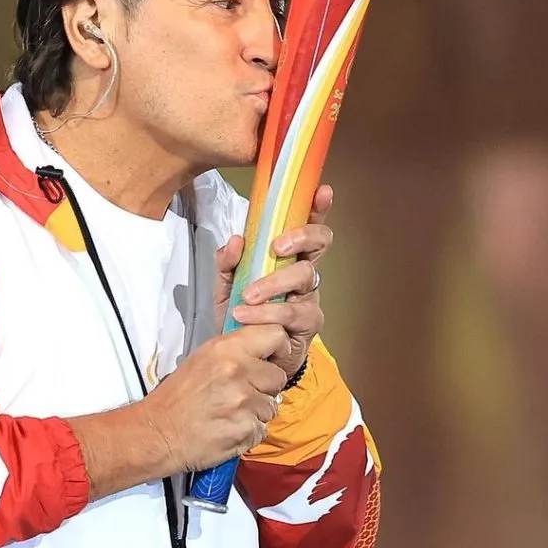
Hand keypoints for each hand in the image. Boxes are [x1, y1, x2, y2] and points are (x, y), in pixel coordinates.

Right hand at [140, 324, 290, 472]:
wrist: (159, 432)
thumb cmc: (178, 396)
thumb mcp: (203, 357)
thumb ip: (236, 349)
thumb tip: (264, 346)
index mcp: (227, 349)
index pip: (275, 334)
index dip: (277, 347)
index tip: (271, 357)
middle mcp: (238, 371)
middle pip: (279, 376)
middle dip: (265, 386)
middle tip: (242, 391)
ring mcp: (244, 403)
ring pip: (272, 405)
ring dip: (257, 410)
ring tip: (231, 410)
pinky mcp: (246, 430)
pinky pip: (262, 428)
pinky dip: (249, 430)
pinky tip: (229, 426)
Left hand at [215, 184, 332, 378]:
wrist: (242, 357)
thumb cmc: (241, 313)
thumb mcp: (225, 285)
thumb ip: (227, 262)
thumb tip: (236, 240)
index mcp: (287, 257)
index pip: (307, 227)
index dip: (318, 208)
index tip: (321, 191)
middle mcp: (304, 273)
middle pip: (319, 244)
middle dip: (300, 237)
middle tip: (275, 246)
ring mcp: (310, 298)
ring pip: (304, 277)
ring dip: (273, 283)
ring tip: (247, 296)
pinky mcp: (308, 324)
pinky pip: (292, 312)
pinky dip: (267, 312)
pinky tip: (245, 315)